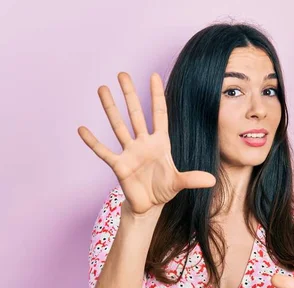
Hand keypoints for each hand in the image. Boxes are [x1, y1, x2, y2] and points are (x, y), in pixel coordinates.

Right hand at [78, 72, 216, 215]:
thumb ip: (193, 179)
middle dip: (129, 94)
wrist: (149, 206)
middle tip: (122, 74)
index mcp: (160, 143)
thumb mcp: (179, 183)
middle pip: (135, 114)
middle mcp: (143, 143)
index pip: (159, 114)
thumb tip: (211, 181)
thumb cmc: (163, 189)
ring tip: (102, 89)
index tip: (153, 75)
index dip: (157, 95)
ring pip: (118, 126)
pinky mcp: (119, 165)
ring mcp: (129, 152)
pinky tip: (82, 129)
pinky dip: (93, 142)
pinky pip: (104, 151)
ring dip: (110, 108)